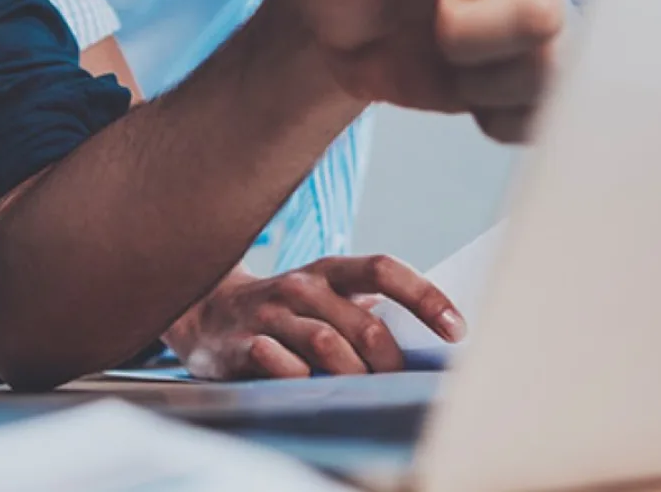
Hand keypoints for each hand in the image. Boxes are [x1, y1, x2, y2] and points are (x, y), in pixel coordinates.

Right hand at [165, 258, 462, 379]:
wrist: (203, 309)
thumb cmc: (283, 308)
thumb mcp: (323, 296)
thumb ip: (365, 310)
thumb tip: (433, 337)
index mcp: (328, 271)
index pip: (383, 270)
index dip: (424, 297)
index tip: (457, 330)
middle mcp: (300, 287)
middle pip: (362, 324)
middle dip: (389, 362)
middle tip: (398, 384)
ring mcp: (269, 315)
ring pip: (326, 346)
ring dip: (352, 375)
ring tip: (359, 391)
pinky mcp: (241, 344)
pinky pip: (281, 365)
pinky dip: (301, 379)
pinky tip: (306, 385)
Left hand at [286, 0, 615, 141]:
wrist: (334, 36)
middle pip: (544, 15)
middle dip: (476, 34)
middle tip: (436, 18)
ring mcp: (525, 32)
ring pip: (547, 75)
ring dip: (481, 82)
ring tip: (439, 57)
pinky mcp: (518, 84)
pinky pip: (538, 118)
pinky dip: (497, 119)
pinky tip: (461, 96)